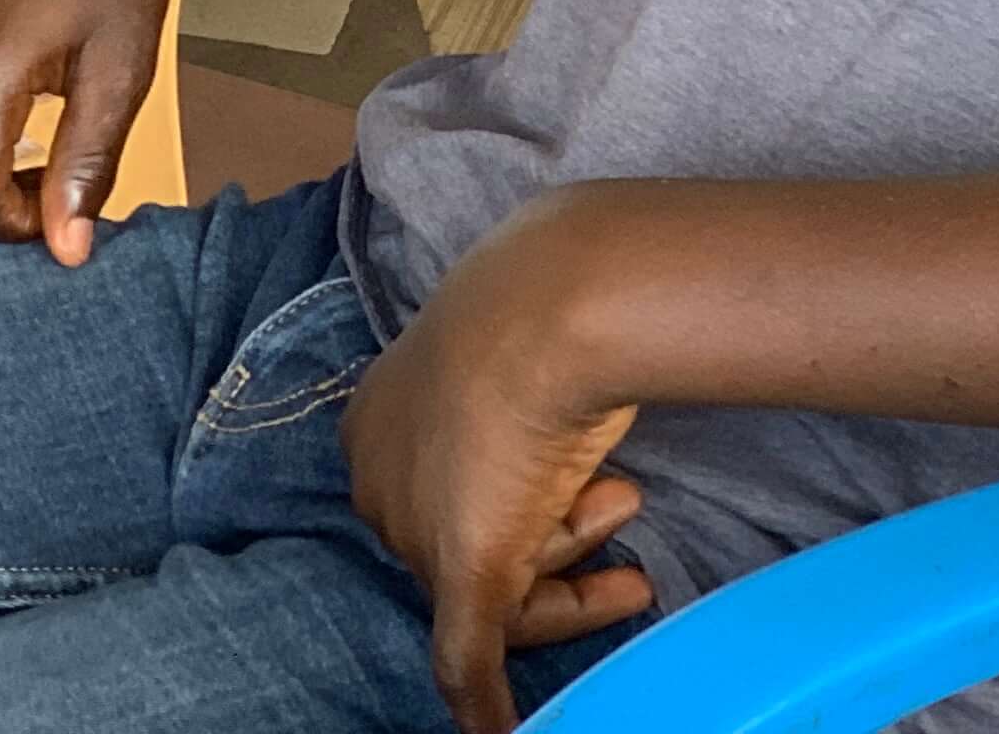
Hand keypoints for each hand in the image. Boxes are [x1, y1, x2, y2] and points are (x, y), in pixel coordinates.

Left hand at [341, 205, 650, 733]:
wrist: (555, 305)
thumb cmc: (537, 315)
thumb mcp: (508, 357)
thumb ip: (504, 414)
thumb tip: (531, 440)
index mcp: (376, 427)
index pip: (443, 497)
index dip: (519, 494)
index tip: (582, 482)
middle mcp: (383, 483)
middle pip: (472, 540)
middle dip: (558, 528)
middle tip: (622, 502)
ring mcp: (421, 534)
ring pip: (499, 585)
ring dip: (578, 548)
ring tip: (619, 491)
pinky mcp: (465, 571)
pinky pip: (468, 661)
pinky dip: (484, 707)